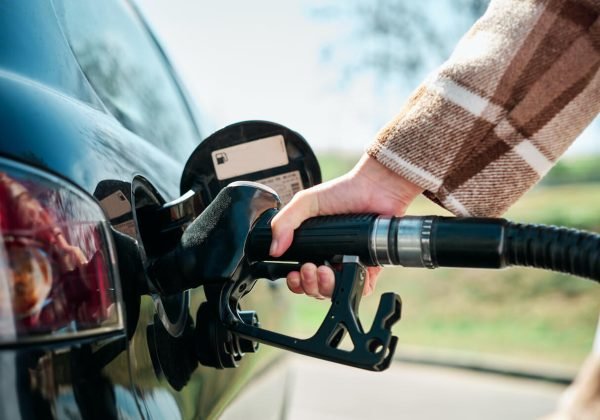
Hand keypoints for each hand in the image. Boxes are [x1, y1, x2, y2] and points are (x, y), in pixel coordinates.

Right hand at [269, 154, 423, 298]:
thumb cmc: (345, 191)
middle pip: (315, 287)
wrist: (375, 188)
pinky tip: (342, 272)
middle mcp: (331, 258)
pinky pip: (359, 288)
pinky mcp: (369, 267)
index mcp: (315, 247)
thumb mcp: (306, 203)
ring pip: (334, 291)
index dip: (295, 280)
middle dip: (308, 284)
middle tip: (308, 268)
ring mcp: (349, 263)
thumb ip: (285, 222)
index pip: (300, 274)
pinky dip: (350, 287)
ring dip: (324, 286)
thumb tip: (274, 248)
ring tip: (323, 270)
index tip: (292, 274)